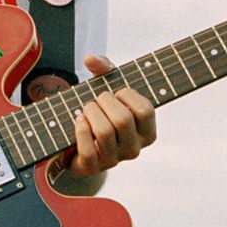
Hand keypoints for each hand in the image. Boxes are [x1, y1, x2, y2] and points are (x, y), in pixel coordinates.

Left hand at [68, 54, 156, 177]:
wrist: (79, 146)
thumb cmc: (101, 114)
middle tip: (97, 99)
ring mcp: (114, 160)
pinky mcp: (93, 167)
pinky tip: (78, 120)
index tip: (117, 92)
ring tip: (86, 108)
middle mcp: (134, 149)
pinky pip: (88, 148)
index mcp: (147, 132)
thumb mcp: (108, 89)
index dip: (128, 95)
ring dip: (91, 113)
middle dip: (105, 102)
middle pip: (123, 120)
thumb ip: (104, 69)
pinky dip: (80, 129)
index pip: (146, 110)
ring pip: (105, 132)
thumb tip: (91, 59)